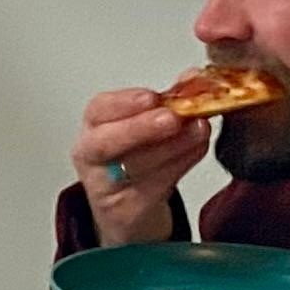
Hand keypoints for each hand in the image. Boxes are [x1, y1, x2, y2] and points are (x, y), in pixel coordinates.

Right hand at [70, 88, 211, 247]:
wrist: (130, 209)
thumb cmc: (136, 160)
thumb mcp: (145, 128)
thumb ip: (167, 102)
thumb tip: (193, 78)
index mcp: (94, 127)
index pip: (98, 111)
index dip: (124, 102)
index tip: (152, 97)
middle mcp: (92, 157)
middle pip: (105, 143)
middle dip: (140, 128)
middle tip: (172, 118)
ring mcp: (106, 187)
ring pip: (135, 166)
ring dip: (172, 146)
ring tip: (198, 130)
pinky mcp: (127, 211)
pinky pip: (153, 188)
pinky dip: (179, 166)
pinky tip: (196, 150)